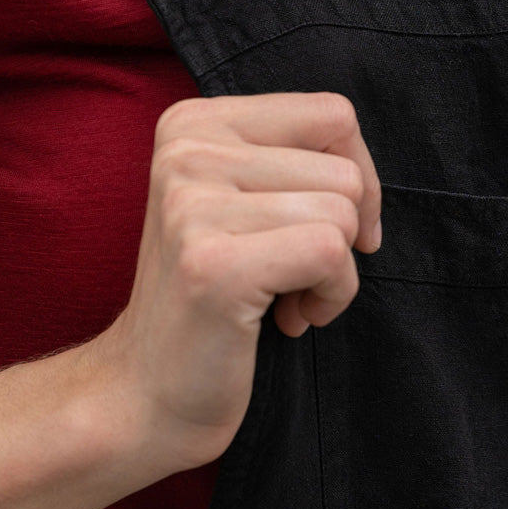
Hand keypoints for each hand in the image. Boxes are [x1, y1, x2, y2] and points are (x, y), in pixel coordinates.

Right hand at [96, 91, 382, 474]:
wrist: (145, 394)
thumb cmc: (216, 294)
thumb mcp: (243, 199)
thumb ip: (293, 158)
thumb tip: (363, 163)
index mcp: (194, 123)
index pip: (332, 114)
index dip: (358, 174)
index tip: (334, 224)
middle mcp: (186, 150)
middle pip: (344, 171)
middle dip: (344, 233)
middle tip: (293, 274)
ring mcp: (193, 205)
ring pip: (342, 213)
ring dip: (336, 271)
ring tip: (285, 297)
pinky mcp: (213, 264)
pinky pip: (330, 254)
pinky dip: (332, 297)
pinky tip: (288, 320)